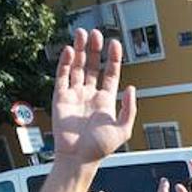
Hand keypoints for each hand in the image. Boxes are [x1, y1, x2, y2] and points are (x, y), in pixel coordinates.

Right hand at [50, 29, 137, 163]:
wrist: (78, 158)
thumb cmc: (100, 148)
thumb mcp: (123, 130)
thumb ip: (129, 109)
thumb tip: (131, 87)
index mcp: (106, 101)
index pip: (110, 73)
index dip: (113, 58)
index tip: (115, 43)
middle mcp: (90, 95)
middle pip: (92, 65)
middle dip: (94, 49)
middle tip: (96, 33)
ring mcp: (74, 95)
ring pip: (76, 67)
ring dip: (79, 50)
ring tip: (82, 34)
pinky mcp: (60, 97)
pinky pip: (62, 76)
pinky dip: (65, 63)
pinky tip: (69, 50)